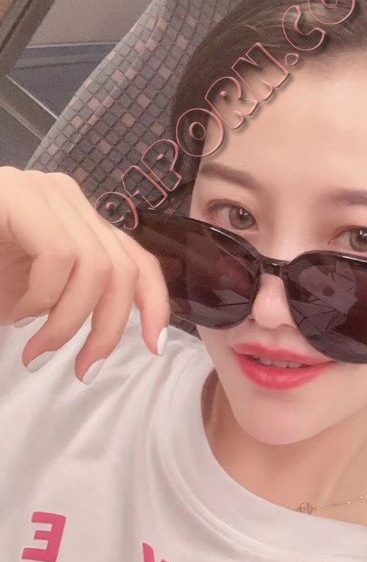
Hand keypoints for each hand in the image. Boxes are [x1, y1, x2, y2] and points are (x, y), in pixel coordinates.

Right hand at [0, 166, 170, 383]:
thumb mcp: (36, 299)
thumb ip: (79, 300)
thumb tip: (148, 335)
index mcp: (77, 221)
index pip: (137, 259)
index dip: (156, 304)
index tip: (154, 349)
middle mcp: (66, 198)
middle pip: (122, 269)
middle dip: (108, 331)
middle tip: (83, 371)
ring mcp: (41, 191)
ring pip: (97, 267)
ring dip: (69, 323)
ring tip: (36, 350)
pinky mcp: (17, 195)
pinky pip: (61, 256)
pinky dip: (44, 298)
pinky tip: (16, 315)